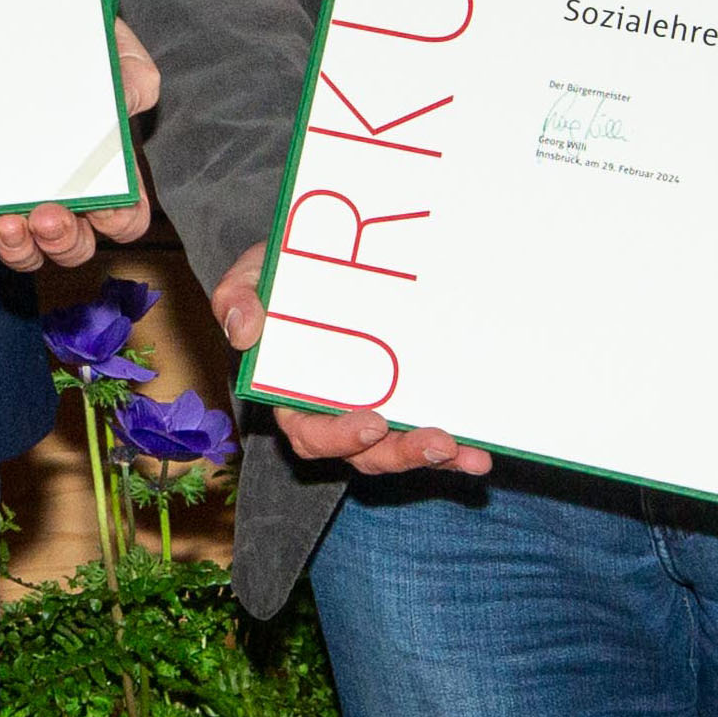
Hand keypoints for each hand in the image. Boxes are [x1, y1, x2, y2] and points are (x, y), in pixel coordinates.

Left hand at [0, 16, 161, 270]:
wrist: (16, 13)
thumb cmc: (74, 37)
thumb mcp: (107, 46)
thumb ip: (130, 73)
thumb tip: (131, 100)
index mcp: (105, 165)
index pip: (125, 215)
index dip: (117, 221)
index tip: (102, 206)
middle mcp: (63, 187)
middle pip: (74, 243)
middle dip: (63, 241)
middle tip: (45, 218)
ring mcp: (18, 189)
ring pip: (25, 246)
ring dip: (19, 247)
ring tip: (4, 223)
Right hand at [207, 237, 488, 476]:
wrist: (323, 258)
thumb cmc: (282, 274)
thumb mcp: (252, 276)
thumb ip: (237, 298)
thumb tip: (244, 330)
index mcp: (291, 395)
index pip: (308, 433)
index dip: (338, 436)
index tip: (371, 421)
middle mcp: (335, 414)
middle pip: (363, 455)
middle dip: (399, 455)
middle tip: (436, 442)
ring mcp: (374, 412)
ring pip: (399, 453)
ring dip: (432, 457)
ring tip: (465, 453)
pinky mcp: (407, 405)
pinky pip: (428, 436)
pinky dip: (456, 453)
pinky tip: (480, 455)